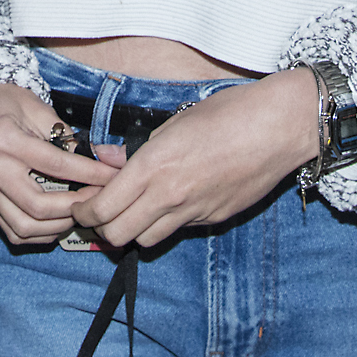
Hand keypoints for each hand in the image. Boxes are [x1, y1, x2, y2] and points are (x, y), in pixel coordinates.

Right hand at [0, 82, 119, 244]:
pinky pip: (12, 232)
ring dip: (58, 226)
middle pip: (37, 205)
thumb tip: (104, 157)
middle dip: (75, 207)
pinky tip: (58, 221)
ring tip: (79, 211)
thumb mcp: (36, 106)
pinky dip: (39, 234)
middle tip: (99, 199)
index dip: (89, 174)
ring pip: (23, 227)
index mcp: (3, 138)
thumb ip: (67, 135)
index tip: (112, 176)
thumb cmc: (2, 101)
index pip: (55, 164)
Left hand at [68, 67, 319, 249]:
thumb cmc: (225, 114)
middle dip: (102, 228)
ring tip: (133, 210)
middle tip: (100, 213)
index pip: (104, 209)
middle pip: (118, 236)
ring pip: (146, 241)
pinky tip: (171, 201)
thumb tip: (107, 160)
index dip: (84, 213)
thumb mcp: (172, 123)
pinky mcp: (213, 219)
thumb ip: (136, 150)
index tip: (80, 206)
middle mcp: (170, 196)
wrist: (275, 129)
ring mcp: (193, 212)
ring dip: (133, 230)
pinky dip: (165, 223)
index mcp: (153, 167)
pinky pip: (178, 230)